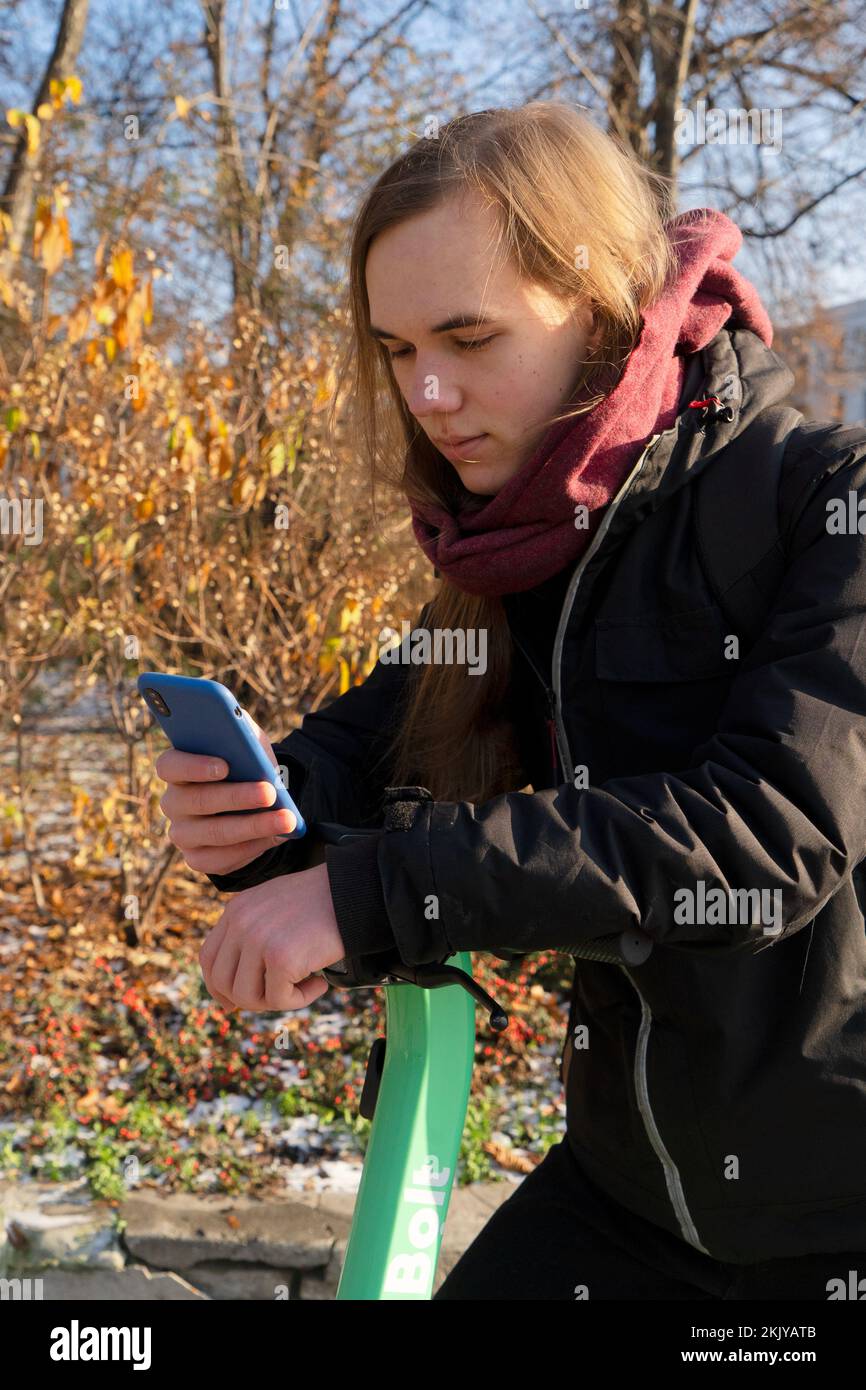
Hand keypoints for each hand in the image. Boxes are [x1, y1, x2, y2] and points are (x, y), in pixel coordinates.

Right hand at [155, 712, 297, 876]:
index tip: (224, 766)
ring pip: (214, 833)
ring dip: (254, 826)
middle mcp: (173, 802)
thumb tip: (243, 733)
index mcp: (175, 769)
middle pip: (197, 801)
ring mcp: (182, 833)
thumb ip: (241, 731)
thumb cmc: (246, 764)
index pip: (169, 765)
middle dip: (237, 797)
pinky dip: (253, 848)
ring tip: (286, 819)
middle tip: (269, 793)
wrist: (256, 800)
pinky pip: (221, 859)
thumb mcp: (246, 740)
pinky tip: (277, 837)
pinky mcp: (196, 858)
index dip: (193, 766)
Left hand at [199, 862, 345, 1012]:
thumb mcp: (275, 910)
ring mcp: (258, 940)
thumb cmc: (323, 902)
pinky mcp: (280, 958)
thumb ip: (253, 936)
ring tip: (305, 985)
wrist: (354, 891)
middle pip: (223, 982)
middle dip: (249, 999)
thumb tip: (235, 992)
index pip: (208, 958)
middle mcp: (241, 923)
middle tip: (279, 996)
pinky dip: (302, 999)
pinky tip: (320, 983)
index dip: (218, 986)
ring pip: (247, 996)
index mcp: (237, 910)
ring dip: (276, 1000)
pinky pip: (279, 1000)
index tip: (235, 1002)